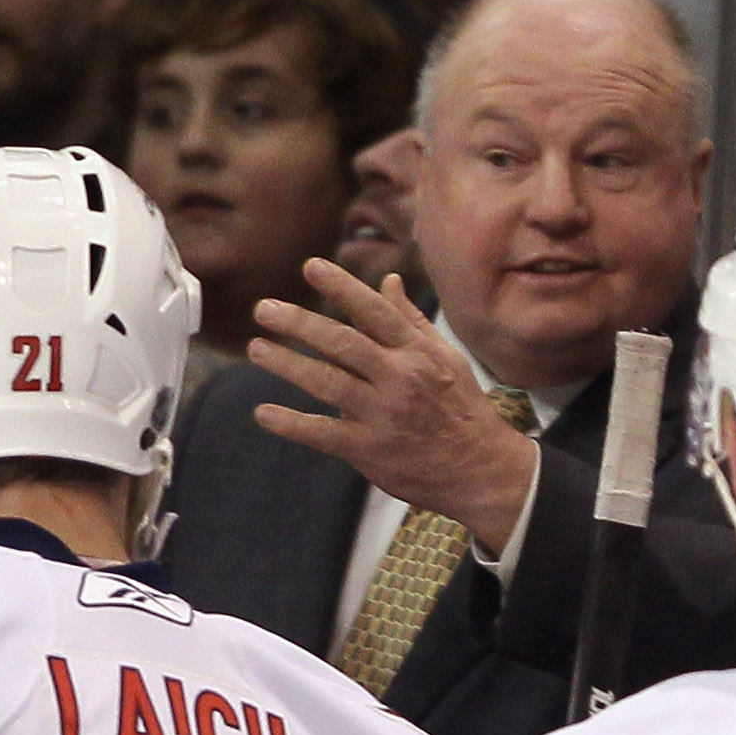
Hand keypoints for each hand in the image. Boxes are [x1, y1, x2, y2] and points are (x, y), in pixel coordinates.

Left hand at [250, 260, 539, 554]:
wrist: (479, 468)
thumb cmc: (458, 407)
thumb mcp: (443, 357)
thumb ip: (409, 319)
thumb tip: (387, 279)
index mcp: (416, 351)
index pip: (373, 310)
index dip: (341, 287)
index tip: (310, 266)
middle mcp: (399, 378)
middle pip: (343, 343)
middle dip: (300, 323)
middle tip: (263, 308)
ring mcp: (383, 414)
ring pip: (327, 383)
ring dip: (287, 364)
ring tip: (256, 349)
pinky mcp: (369, 450)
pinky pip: (323, 434)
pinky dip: (291, 423)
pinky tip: (263, 413)